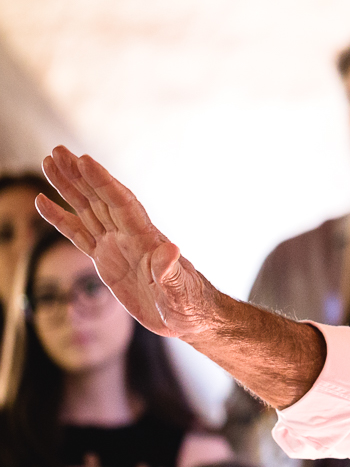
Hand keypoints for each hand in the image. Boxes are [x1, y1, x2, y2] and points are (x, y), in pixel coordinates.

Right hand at [37, 146, 221, 339]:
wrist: (189, 316)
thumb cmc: (189, 304)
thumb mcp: (180, 292)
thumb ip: (170, 272)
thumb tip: (171, 250)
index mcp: (146, 239)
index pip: (121, 204)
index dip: (103, 182)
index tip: (84, 160)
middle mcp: (128, 236)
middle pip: (100, 198)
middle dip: (79, 175)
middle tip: (58, 151)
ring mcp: (116, 246)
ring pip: (87, 209)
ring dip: (68, 187)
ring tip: (49, 162)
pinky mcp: (106, 260)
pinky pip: (79, 234)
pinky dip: (60, 218)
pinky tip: (43, 202)